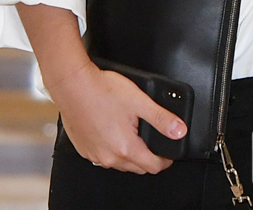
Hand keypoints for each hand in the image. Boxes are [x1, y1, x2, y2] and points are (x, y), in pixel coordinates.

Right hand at [51, 59, 187, 173]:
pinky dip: (112, 149)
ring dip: (130, 154)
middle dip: (148, 157)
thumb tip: (179, 130)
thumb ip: (161, 118)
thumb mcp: (139, 101)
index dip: (165, 160)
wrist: (73, 85)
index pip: (153, 166)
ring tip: (133, 133)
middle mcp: (109, 157)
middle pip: (137, 167)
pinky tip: (113, 132)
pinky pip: (103, 157)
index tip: (168, 153)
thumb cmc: (102, 90)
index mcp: (125, 148)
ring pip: (120, 164)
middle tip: (153, 141)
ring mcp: (95, 155)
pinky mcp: (84, 149)